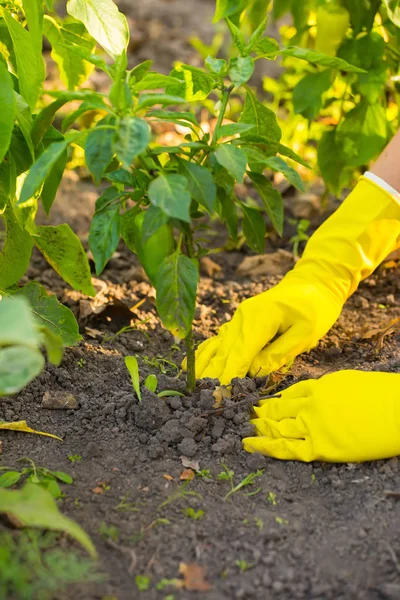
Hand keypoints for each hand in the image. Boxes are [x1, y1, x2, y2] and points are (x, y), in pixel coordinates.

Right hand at [194, 272, 342, 383]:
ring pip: (217, 346)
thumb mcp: (305, 333)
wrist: (312, 283)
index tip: (220, 396)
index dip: (229, 376)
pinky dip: (205, 353)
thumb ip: (278, 353)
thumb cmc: (314, 309)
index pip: (240, 353)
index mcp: (260, 318)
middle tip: (204, 401)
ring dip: (204, 367)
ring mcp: (238, 318)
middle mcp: (243, 317)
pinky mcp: (239, 321)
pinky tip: (191, 366)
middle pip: (224, 352)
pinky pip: (219, 339)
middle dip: (213, 377)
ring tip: (191, 388)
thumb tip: (254, 373)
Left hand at [244, 370, 399, 461]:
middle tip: (247, 415)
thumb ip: (328, 390)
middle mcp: (310, 404)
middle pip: (278, 409)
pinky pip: (287, 449)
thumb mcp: (348, 382)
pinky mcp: (321, 447)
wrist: (398, 411)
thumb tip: (318, 395)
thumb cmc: (381, 395)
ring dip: (261, 428)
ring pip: (278, 427)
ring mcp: (313, 425)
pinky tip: (251, 446)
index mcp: (319, 387)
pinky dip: (267, 447)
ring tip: (245, 430)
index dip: (274, 400)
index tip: (264, 403)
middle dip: (262, 413)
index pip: (288, 394)